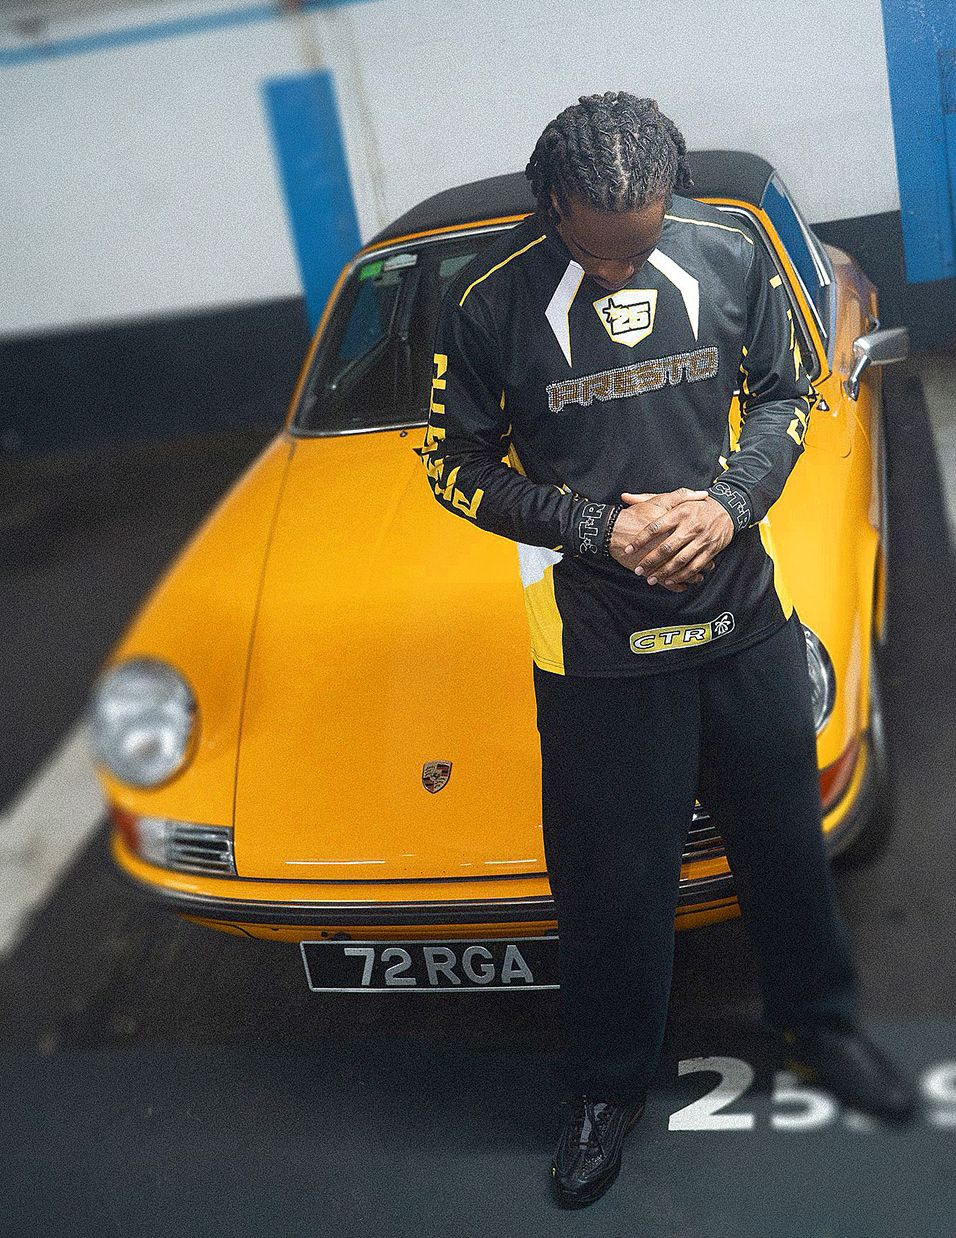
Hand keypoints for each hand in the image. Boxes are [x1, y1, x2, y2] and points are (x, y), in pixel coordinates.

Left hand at [609, 489, 733, 590]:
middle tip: (638, 570)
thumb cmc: (695, 506)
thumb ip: (648, 498)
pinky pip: (694, 566)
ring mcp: (701, 539)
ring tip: (650, 579)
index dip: (641, 539)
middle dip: (650, 561)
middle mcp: (691, 526)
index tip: (629, 549)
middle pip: (666, 547)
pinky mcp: (710, 550)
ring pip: (679, 560)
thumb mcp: (674, 498)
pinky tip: (669, 580)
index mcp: (680, 512)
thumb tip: (624, 497)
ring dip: (664, 572)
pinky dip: (681, 575)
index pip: (655, 527)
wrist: (728, 510)